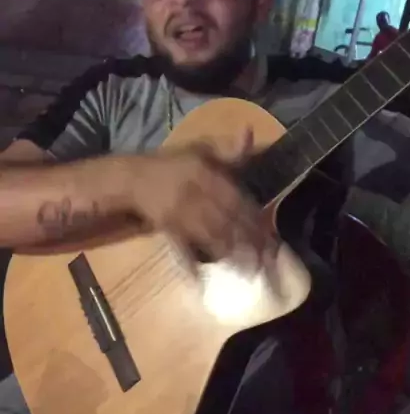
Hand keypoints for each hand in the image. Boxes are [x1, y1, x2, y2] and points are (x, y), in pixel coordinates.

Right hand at [127, 134, 272, 262]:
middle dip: (247, 242)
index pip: (236, 199)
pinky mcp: (168, 229)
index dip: (254, 218)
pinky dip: (191, 265)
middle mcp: (195, 195)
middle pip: (226, 221)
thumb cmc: (173, 164)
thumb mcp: (202, 149)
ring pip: (209, 236)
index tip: (271, 234)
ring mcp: (180, 215)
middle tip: (267, 260)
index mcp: (205, 175)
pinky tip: (201, 280)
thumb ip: (229, 149)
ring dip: (229, 254)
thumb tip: (250, 132)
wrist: (134, 178)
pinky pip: (182, 249)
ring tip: (248, 270)